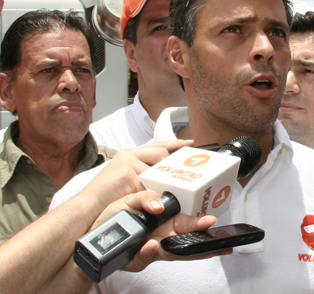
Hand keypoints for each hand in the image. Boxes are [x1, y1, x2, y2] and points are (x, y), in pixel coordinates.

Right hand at [78, 140, 193, 216]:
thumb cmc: (106, 197)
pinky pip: (149, 183)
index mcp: (129, 154)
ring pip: (157, 169)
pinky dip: (152, 193)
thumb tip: (163, 179)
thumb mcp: (125, 180)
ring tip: (165, 190)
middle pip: (161, 154)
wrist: (86, 207)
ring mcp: (128, 163)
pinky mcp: (127, 174)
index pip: (156, 145)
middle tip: (181, 175)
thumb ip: (142, 175)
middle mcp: (129, 155)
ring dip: (161, 182)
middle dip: (170, 166)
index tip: (189, 143)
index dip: (174, 144)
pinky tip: (152, 200)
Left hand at [93, 189, 227, 273]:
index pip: (187, 221)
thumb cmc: (112, 218)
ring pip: (172, 251)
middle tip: (210, 226)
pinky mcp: (136, 259)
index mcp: (163, 221)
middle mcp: (161, 236)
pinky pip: (145, 257)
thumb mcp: (130, 201)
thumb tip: (158, 205)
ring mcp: (150, 248)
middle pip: (185, 237)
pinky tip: (151, 246)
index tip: (212, 220)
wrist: (93, 237)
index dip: (200, 222)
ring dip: (182, 246)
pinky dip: (148, 252)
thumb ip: (146, 198)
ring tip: (194, 239)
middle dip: (199, 232)